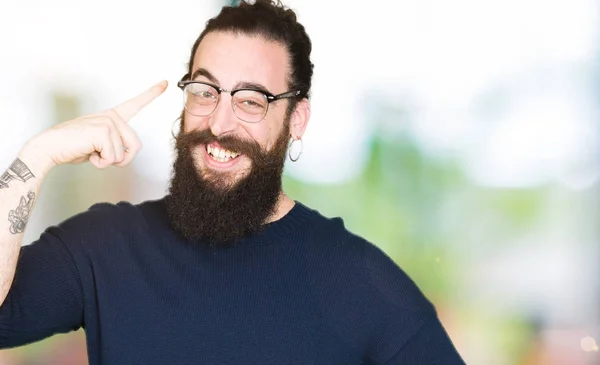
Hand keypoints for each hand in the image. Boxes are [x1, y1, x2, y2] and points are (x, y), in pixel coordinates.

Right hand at [24, 80, 167, 171]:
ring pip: (123, 155)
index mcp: (113, 117)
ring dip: (108, 161)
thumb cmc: (75, 147)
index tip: (166, 82)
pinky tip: (88, 153)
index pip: (136, 104)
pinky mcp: (104, 132)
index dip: (152, 94)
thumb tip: (126, 154)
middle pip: (136, 147)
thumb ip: (117, 145)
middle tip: (100, 155)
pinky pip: (113, 158)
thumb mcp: (101, 145)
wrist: (51, 147)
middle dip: (121, 159)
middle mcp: (113, 117)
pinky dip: (101, 163)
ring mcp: (109, 122)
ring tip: (91, 151)